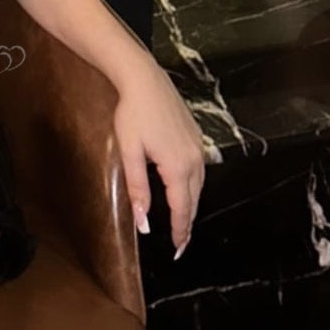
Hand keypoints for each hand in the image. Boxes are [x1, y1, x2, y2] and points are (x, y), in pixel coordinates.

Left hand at [111, 59, 205, 257]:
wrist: (144, 79)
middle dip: (187, 224)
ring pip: (198, 186)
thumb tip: (143, 223)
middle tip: (181, 246)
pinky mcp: (196, 136)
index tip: (177, 250)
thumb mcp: (130, 153)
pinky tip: (185, 192)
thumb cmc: (132, 115)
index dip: (179, 231)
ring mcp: (198, 147)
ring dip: (191, 206)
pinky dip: (193, 188)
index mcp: (178, 166)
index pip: (181, 208)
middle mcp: (194, 159)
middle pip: (193, 200)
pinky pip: (199, 170)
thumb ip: (138, 189)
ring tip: (183, 225)